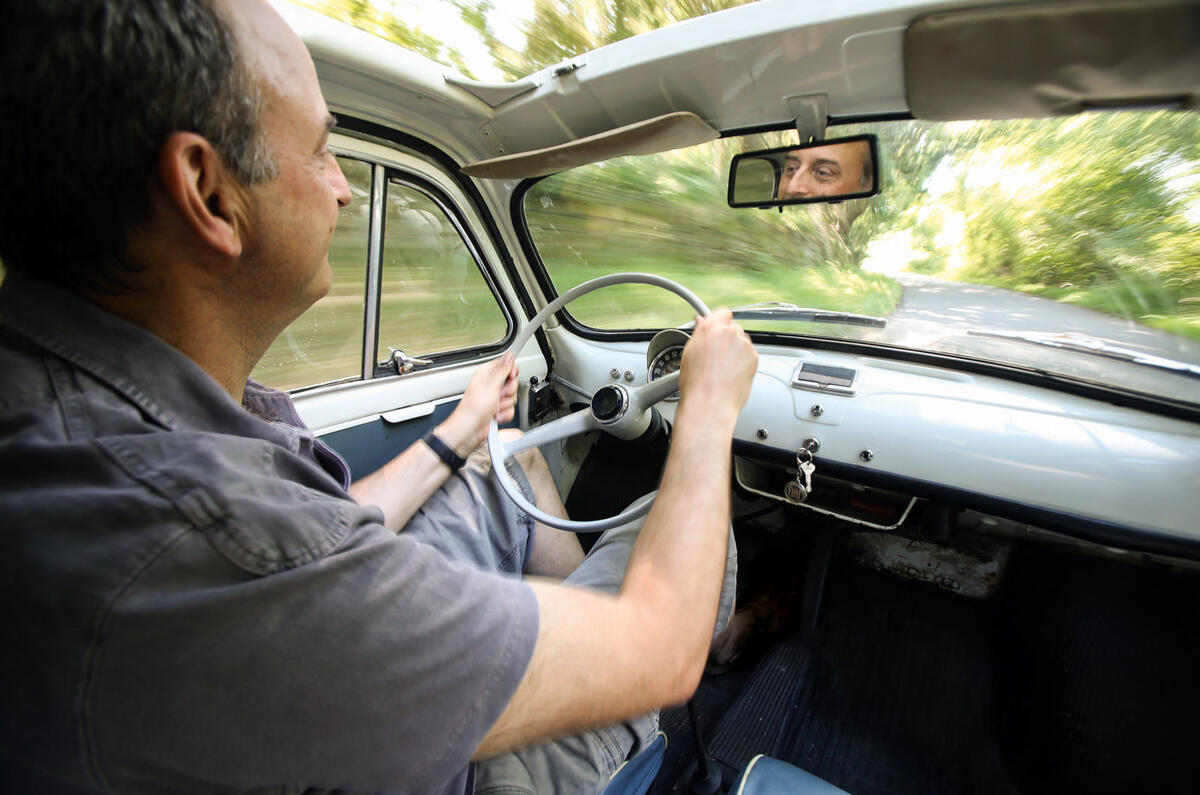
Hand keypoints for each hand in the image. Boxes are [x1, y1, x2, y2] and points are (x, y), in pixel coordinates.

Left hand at [437, 351, 518, 455]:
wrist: (469, 430)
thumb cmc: (473, 409)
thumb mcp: (490, 385)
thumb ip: (502, 369)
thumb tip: (509, 355)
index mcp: (487, 374)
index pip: (506, 366)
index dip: (511, 373)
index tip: (509, 379)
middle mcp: (491, 385)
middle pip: (512, 383)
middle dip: (508, 392)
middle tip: (498, 396)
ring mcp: (494, 399)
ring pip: (512, 398)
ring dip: (505, 405)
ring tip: (493, 407)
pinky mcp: (497, 410)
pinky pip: (510, 410)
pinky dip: (504, 415)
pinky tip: (495, 415)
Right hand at [677, 308, 756, 425]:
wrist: (710, 404)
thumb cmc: (696, 384)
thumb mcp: (689, 352)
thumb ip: (700, 333)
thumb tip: (702, 322)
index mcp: (711, 328)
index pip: (722, 313)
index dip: (719, 322)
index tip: (716, 329)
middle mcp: (730, 333)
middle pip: (733, 328)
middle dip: (727, 339)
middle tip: (716, 356)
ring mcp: (744, 345)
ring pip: (742, 342)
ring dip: (736, 351)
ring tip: (723, 369)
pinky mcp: (754, 358)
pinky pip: (749, 355)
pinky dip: (743, 362)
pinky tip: (731, 374)